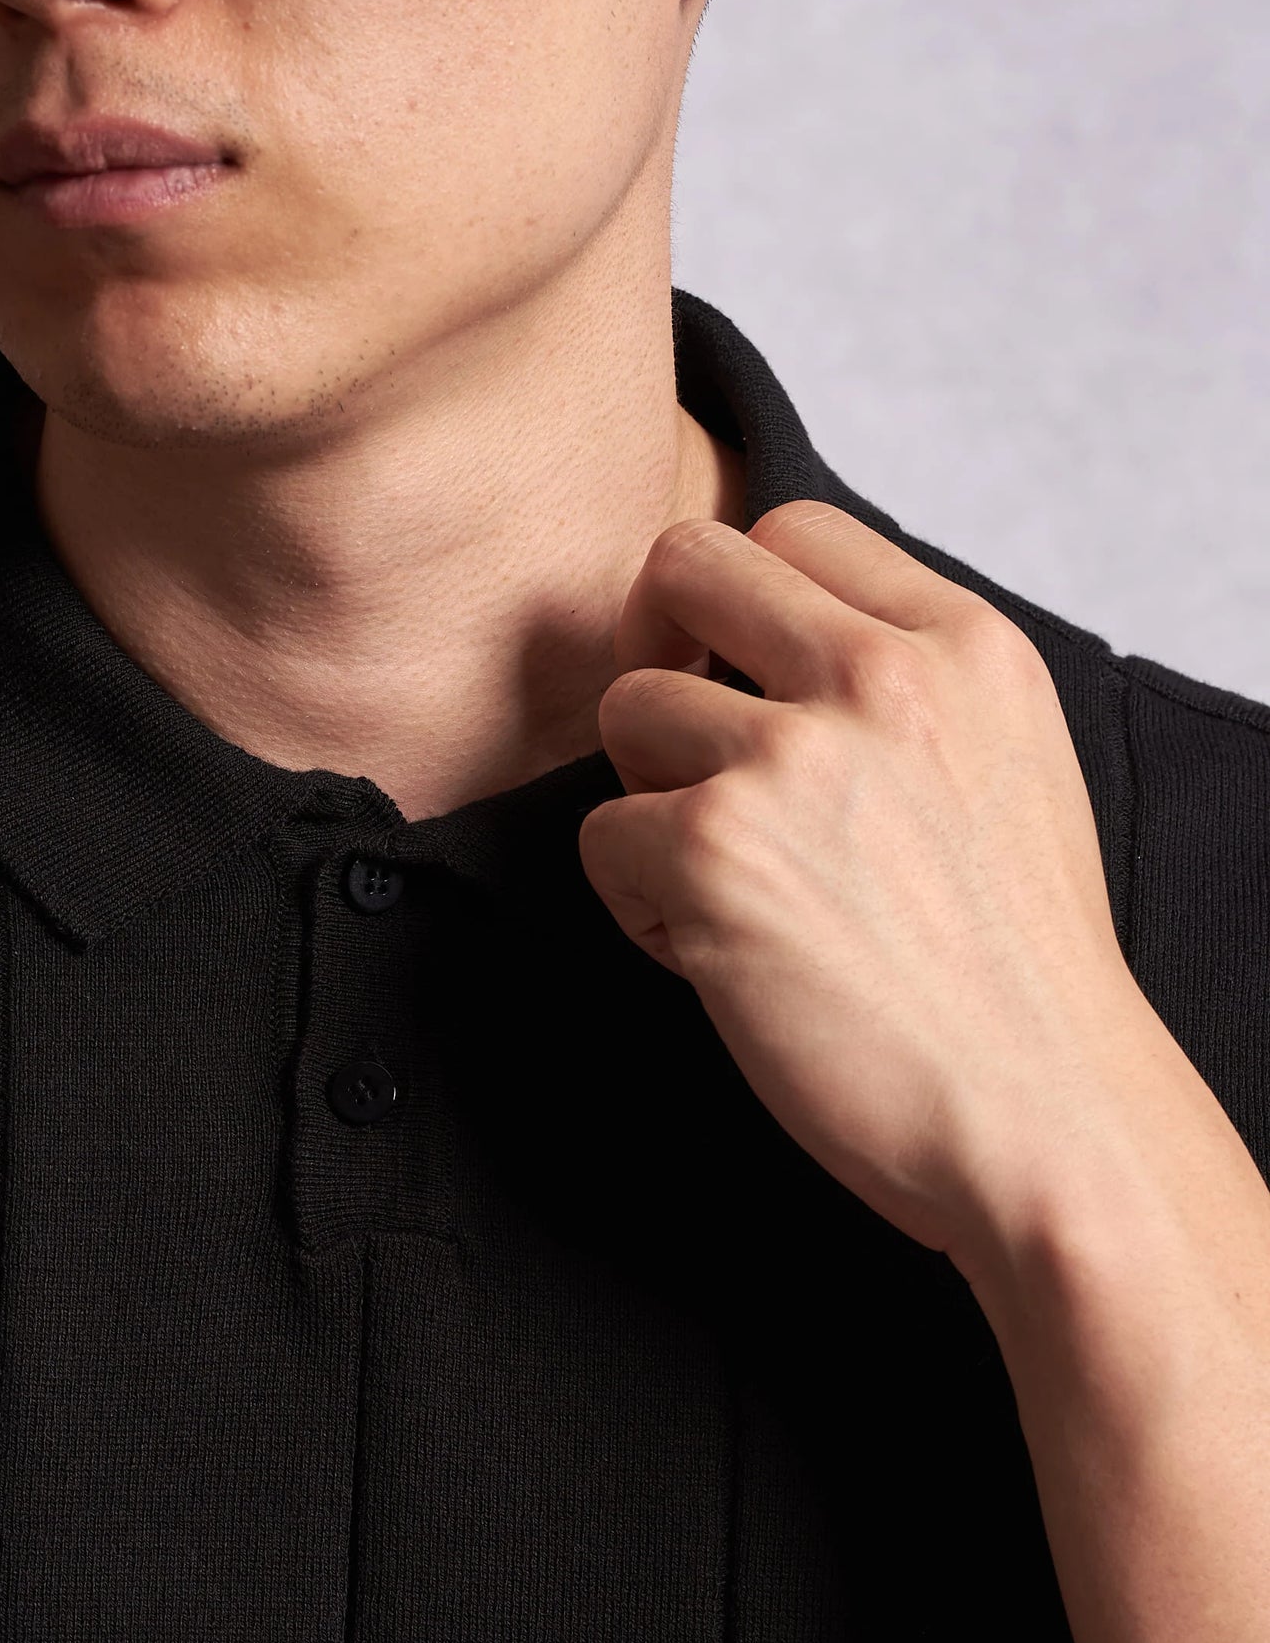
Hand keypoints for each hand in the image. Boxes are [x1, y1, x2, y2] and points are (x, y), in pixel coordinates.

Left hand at [579, 501, 1159, 1273]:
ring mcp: (789, 754)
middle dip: (657, 648)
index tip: (731, 669)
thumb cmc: (1017, 981)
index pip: (790, 527)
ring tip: (728, 891)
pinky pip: (604, 838)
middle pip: (680, 565)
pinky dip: (641, 908)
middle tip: (677, 747)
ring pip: (627, 710)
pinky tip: (722, 961)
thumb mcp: (1008, 774)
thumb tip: (781, 659)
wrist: (1039, 1114)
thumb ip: (910, 695)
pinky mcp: (709, 849)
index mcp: (964, 644)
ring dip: (652, 803)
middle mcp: (879, 675)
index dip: (733, 600)